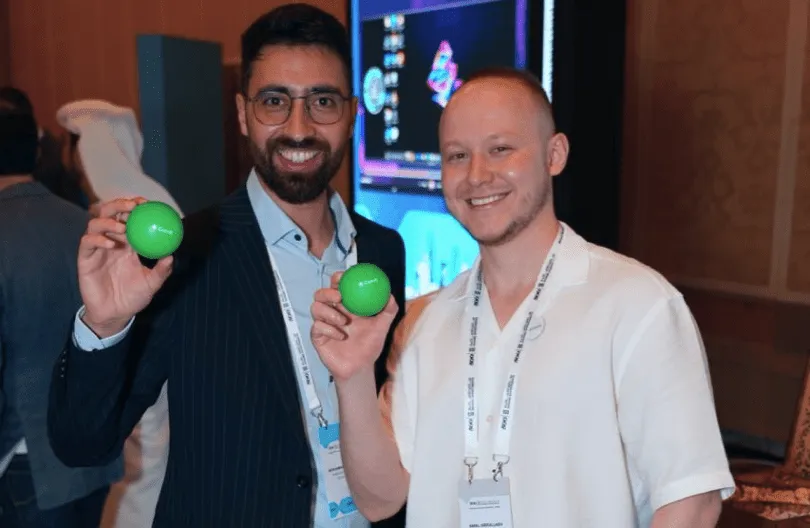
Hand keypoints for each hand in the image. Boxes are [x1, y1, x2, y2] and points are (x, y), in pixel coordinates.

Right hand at [78, 197, 173, 336]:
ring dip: (109, 221)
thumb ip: (162, 270)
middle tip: (134, 206)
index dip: (135, 207)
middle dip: (120, 205)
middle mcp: (111, 241)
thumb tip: (171, 255)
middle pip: (109, 214)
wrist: (115, 314)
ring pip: (95, 224)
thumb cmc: (134, 297)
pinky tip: (112, 243)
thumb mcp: (152, 283)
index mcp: (128, 244)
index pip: (129, 218)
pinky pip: (87, 242)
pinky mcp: (85, 259)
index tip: (147, 203)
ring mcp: (97, 249)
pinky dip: (98, 239)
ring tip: (124, 227)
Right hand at [311, 272, 398, 381]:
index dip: (337, 278)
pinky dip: (329, 329)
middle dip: (327, 292)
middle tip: (339, 296)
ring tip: (343, 321)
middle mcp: (333, 311)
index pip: (337, 286)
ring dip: (329, 312)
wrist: (361, 367)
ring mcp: (324, 324)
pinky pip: (317, 327)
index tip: (343, 277)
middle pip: (321, 294)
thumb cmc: (369, 345)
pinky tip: (341, 336)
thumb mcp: (382, 326)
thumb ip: (388, 310)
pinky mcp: (318, 336)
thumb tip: (390, 296)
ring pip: (315, 308)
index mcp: (346, 305)